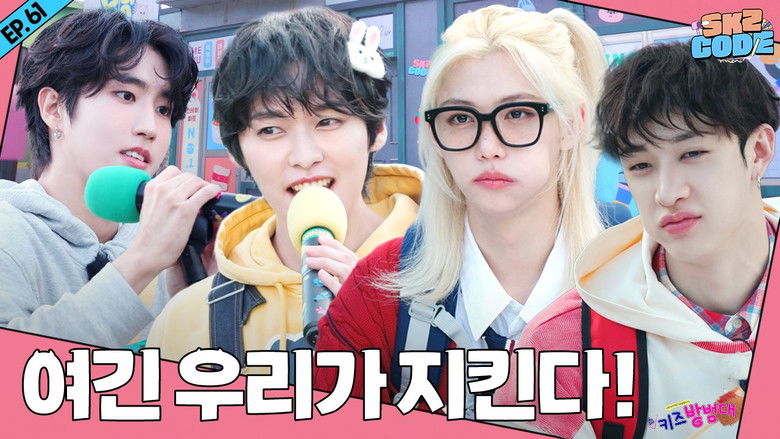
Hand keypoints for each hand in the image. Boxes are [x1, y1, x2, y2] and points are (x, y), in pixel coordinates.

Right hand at [114, 166, 220, 292]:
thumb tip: (179, 194)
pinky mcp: (186, 209)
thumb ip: (161, 197)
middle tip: (203, 194)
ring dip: (206, 187)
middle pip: (189, 176)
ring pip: (198, 182)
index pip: (174, 171)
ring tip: (209, 196)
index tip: (191, 187)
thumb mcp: (149, 207)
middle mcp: (162, 189)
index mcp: (152, 187)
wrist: (147, 253)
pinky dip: (213, 191)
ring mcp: (174, 198)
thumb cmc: (150, 236)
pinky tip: (215, 195)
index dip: (185, 179)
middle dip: (198, 184)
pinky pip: (206, 192)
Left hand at [303, 234, 358, 293]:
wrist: (363, 315)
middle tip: (307, 249)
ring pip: (340, 269)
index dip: (333, 244)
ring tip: (308, 261)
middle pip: (342, 257)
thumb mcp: (349, 279)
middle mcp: (360, 274)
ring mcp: (355, 286)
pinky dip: (329, 280)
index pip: (345, 252)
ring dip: (323, 262)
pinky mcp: (349, 299)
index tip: (320, 238)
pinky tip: (320, 275)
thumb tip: (319, 259)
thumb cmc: (354, 296)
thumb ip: (338, 269)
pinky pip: (339, 288)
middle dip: (323, 251)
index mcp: (360, 268)